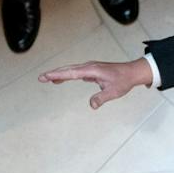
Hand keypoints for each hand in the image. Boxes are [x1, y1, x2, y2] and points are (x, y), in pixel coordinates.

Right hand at [39, 58, 153, 107]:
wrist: (132, 72)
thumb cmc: (123, 81)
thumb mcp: (113, 92)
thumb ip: (101, 98)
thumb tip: (91, 105)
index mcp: (92, 70)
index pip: (71, 73)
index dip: (57, 75)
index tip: (46, 76)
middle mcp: (89, 67)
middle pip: (68, 69)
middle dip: (54, 73)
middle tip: (41, 78)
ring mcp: (90, 67)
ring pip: (71, 70)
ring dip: (60, 74)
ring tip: (48, 79)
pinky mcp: (92, 70)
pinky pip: (76, 72)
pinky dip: (68, 75)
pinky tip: (63, 78)